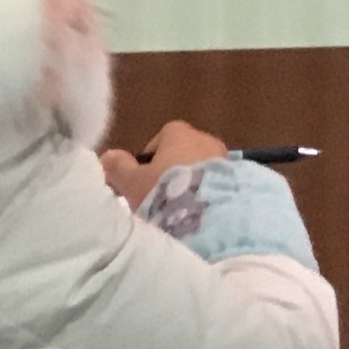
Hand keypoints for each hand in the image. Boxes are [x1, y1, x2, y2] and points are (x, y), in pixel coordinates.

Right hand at [101, 119, 231, 203]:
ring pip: (202, 171)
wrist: (211, 214)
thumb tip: (106, 157)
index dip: (150, 160)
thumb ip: (117, 167)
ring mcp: (227, 159)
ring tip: (181, 212)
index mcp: (179, 133)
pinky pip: (220, 185)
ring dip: (192, 186)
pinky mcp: (243, 179)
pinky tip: (201, 215)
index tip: (143, 182)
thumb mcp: (132, 183)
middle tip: (160, 200)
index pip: (161, 138)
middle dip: (172, 173)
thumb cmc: (166, 192)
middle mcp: (206, 138)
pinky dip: (210, 196)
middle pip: (183, 154)